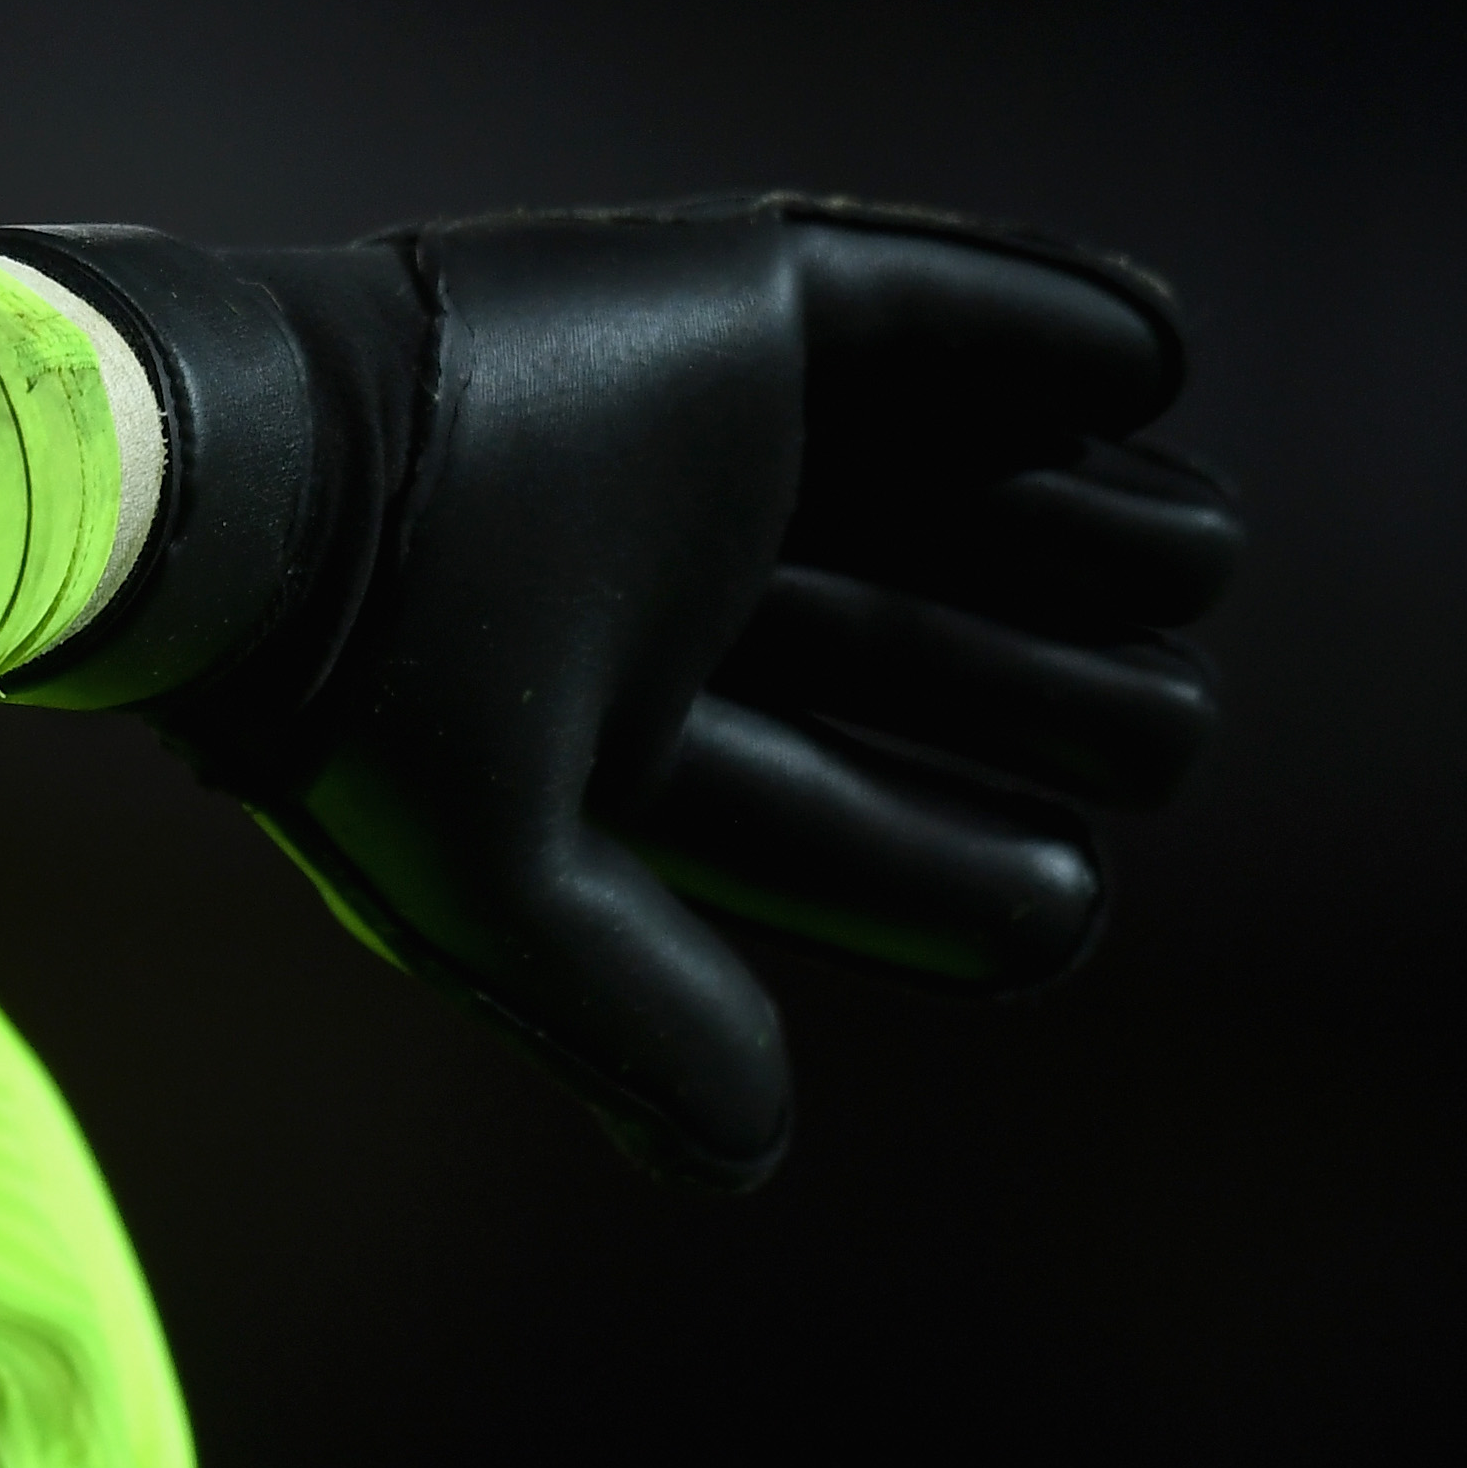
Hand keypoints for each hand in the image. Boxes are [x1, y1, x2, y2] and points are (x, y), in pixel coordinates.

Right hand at [0, 199, 1242, 1188]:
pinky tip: (1156, 359)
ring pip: (944, 484)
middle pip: (910, 643)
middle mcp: (672, 578)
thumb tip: (750, 1159)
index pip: (817, 809)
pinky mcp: (732, 308)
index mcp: (612, 722)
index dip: (944, 863)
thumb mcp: (498, 899)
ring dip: (1081, 518)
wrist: (262, 485)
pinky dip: (1053, 327)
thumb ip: (629, 1017)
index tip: (1061, 899)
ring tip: (1204, 556)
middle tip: (1170, 731)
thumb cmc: (354, 699)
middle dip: (1044, 694)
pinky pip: (929, 312)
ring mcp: (708, 432)